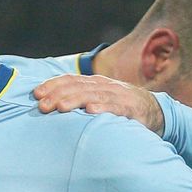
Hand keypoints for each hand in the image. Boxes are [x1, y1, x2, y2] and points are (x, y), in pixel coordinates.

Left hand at [33, 75, 164, 133]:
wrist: (156, 112)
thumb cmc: (122, 108)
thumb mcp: (100, 100)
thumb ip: (81, 100)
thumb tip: (52, 105)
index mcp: (95, 83)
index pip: (70, 80)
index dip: (52, 85)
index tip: (35, 94)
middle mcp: (104, 86)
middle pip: (77, 87)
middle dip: (57, 95)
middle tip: (42, 106)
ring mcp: (118, 96)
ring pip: (93, 95)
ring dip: (75, 101)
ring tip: (60, 108)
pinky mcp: (131, 109)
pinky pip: (115, 107)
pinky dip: (103, 108)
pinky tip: (91, 112)